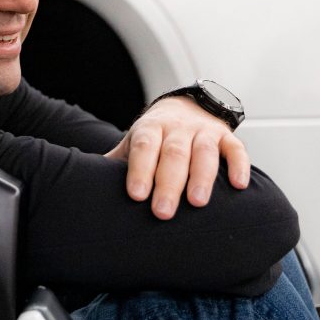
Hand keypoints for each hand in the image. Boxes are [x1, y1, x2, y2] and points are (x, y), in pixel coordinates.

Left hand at [104, 96, 249, 219]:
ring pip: (204, 151)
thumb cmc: (153, 137)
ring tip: (197, 202)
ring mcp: (203, 131)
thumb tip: (81, 186)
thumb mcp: (132, 143)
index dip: (140, 169)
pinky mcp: (226, 137)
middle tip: (163, 212)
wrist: (184, 107)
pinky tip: (238, 186)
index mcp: (149, 129)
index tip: (136, 195)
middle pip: (173, 153)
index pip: (144, 146)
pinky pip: (236, 149)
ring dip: (202, 176)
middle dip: (168, 183)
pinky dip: (239, 166)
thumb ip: (114, 163)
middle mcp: (177, 128)